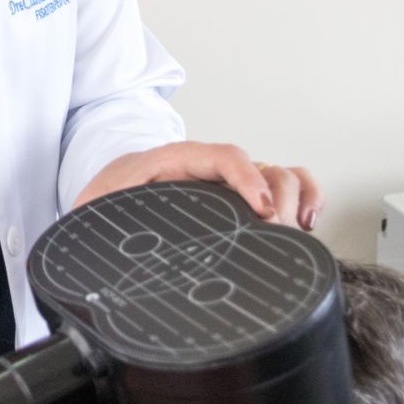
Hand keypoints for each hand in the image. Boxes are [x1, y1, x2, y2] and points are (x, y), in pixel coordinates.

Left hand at [73, 141, 323, 230]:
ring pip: (281, 174)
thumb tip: (97, 246)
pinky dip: (307, 197)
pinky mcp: (243, 196)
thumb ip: (98, 214)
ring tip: (299, 230)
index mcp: (176, 162)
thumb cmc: (108, 196)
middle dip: (280, 201)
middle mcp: (211, 167)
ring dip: (299, 198)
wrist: (111, 185)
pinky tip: (306, 223)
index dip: (248, 179)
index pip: (224, 157)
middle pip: (263, 167)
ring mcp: (231, 181)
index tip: (263, 210)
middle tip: (276, 237)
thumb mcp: (97, 204)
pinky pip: (287, 185)